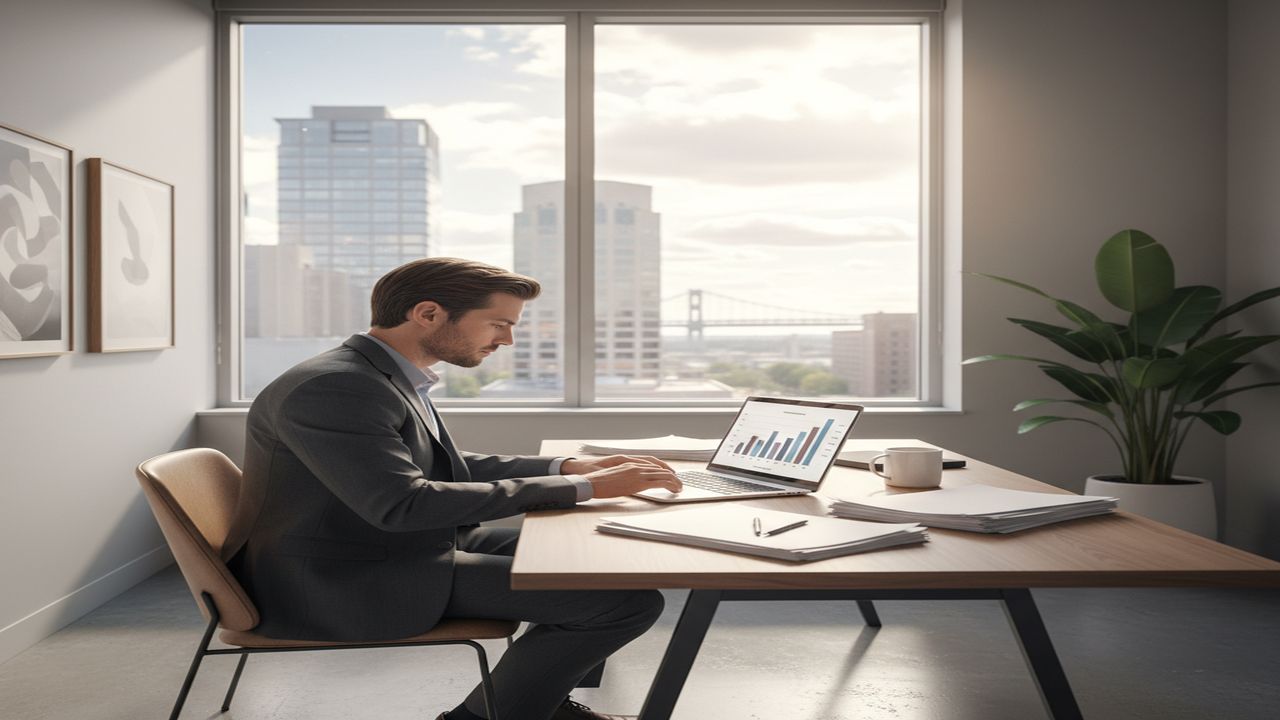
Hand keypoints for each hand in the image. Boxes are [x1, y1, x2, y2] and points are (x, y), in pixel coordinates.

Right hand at [563, 455, 681, 497]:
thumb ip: (626, 477)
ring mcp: (638, 473)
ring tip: (679, 487)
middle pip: (660, 468)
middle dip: (672, 476)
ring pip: (663, 474)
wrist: (591, 482)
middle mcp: (636, 466)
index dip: (664, 469)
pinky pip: (660, 482)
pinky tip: (674, 489)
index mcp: (630, 464)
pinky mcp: (638, 482)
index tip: (670, 475)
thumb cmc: (599, 482)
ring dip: (674, 481)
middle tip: (678, 482)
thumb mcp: (615, 476)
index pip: (653, 464)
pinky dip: (670, 485)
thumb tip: (632, 483)